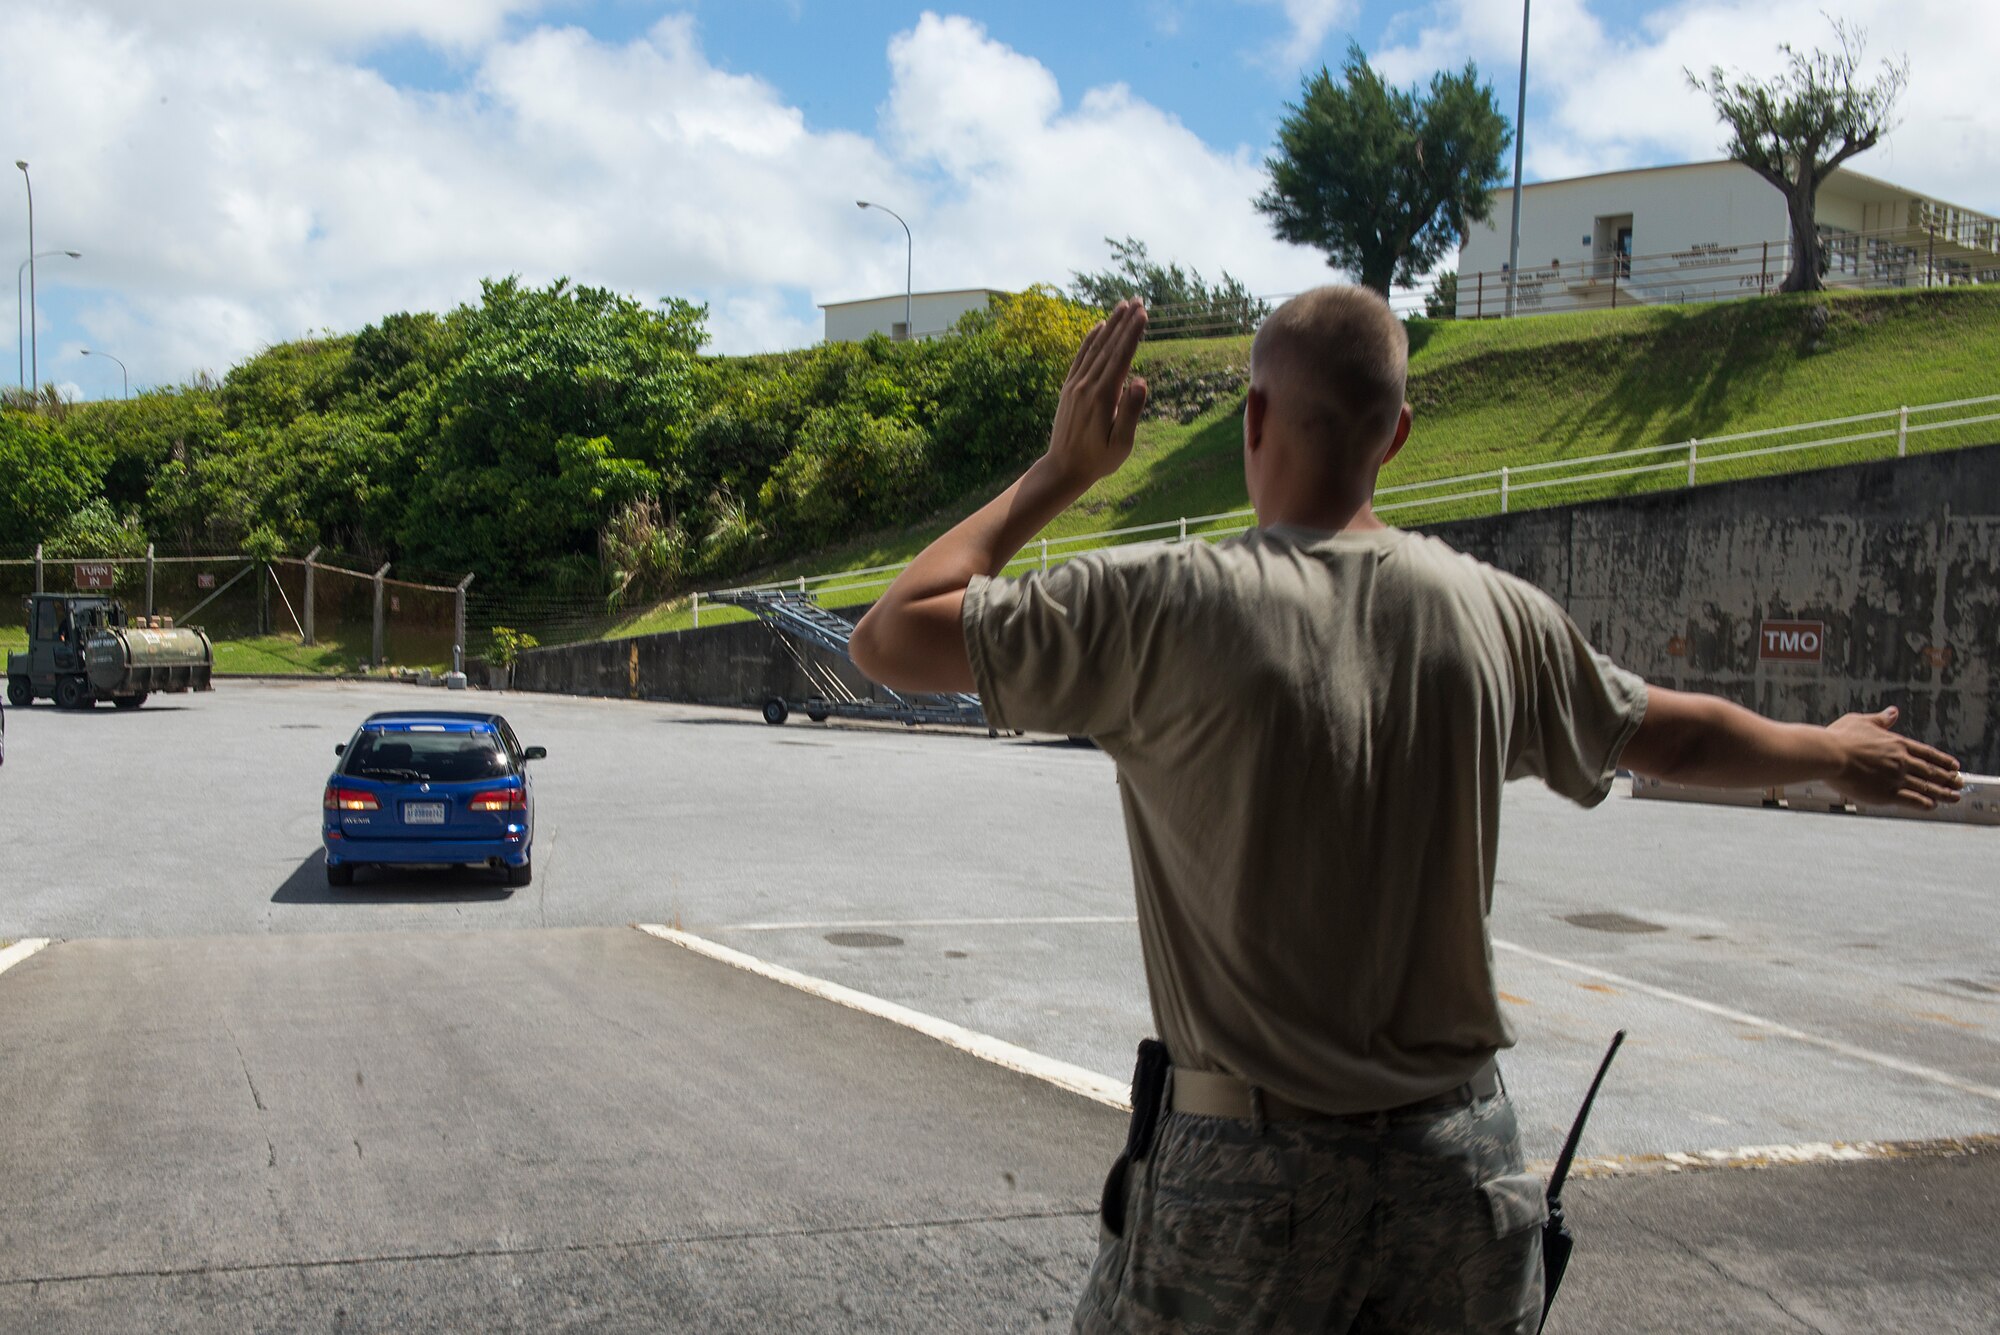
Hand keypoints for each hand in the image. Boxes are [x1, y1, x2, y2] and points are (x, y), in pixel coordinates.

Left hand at [1044, 298, 1149, 486]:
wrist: (1064, 468)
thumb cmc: (1099, 459)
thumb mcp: (1122, 443)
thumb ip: (1131, 412)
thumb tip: (1141, 381)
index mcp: (1103, 397)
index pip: (1122, 358)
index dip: (1133, 334)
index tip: (1143, 313)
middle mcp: (1087, 386)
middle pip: (1109, 346)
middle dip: (1125, 322)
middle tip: (1138, 300)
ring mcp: (1075, 385)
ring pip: (1095, 348)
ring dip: (1110, 325)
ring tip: (1123, 305)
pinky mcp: (1069, 388)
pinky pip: (1080, 357)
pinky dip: (1090, 339)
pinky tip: (1099, 325)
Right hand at [1826, 706, 1962, 809]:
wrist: (1829, 755)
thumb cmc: (1840, 737)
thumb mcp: (1861, 721)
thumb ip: (1880, 719)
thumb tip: (1893, 712)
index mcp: (1897, 744)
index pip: (1927, 753)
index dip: (1943, 760)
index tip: (1955, 766)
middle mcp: (1902, 761)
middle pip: (1932, 771)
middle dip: (1949, 778)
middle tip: (1961, 783)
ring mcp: (1896, 778)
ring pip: (1927, 787)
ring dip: (1943, 793)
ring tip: (1955, 797)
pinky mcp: (1887, 793)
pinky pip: (1912, 800)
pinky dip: (1924, 803)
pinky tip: (1932, 805)